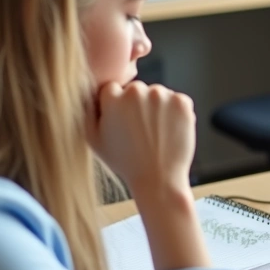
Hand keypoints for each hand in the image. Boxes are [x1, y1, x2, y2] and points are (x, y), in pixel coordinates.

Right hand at [85, 81, 195, 198]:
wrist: (159, 180)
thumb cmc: (125, 163)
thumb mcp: (94, 141)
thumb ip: (88, 113)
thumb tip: (89, 93)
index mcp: (112, 98)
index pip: (112, 89)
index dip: (116, 107)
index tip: (122, 123)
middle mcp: (136, 91)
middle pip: (136, 90)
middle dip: (137, 105)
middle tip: (140, 131)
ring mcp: (161, 95)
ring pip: (157, 95)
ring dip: (157, 108)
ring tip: (155, 134)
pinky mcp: (182, 102)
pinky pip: (177, 101)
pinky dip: (176, 113)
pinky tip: (169, 132)